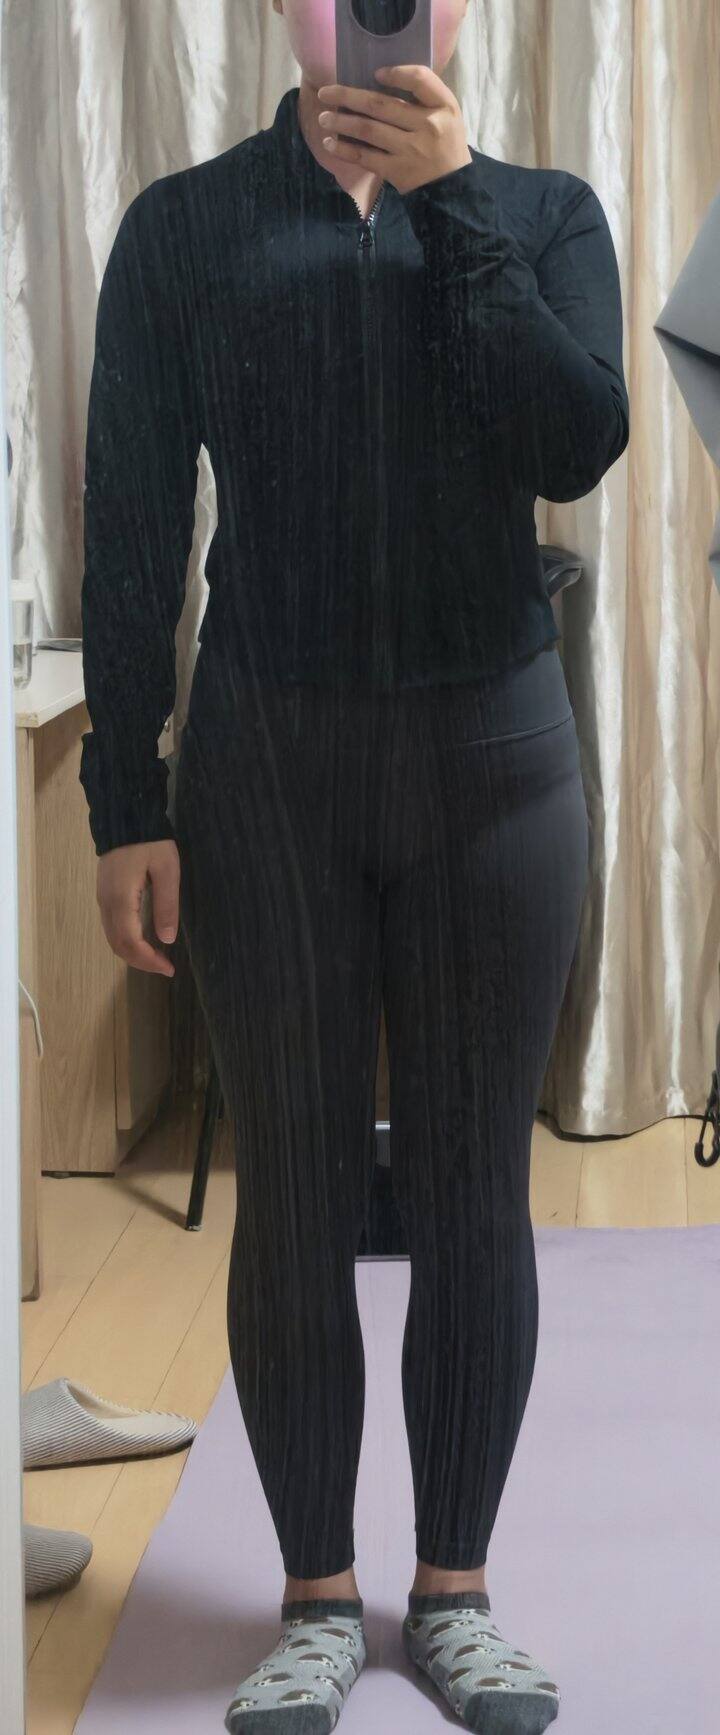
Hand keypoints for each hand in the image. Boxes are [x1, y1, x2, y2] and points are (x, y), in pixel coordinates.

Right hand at [96, 839, 179, 976]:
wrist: (125, 817)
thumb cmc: (150, 842)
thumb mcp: (167, 871)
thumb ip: (167, 905)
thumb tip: (167, 939)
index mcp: (121, 900)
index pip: (131, 942)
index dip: (149, 961)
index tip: (169, 969)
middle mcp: (106, 904)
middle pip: (118, 946)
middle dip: (141, 962)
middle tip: (166, 967)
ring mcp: (102, 900)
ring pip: (112, 939)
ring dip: (133, 953)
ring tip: (157, 958)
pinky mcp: (104, 895)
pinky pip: (111, 928)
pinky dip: (126, 941)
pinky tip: (144, 941)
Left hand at [316, 64, 471, 194]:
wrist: (452, 187)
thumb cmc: (445, 143)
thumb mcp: (447, 113)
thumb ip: (424, 94)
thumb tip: (381, 79)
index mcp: (443, 106)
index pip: (420, 79)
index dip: (396, 73)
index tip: (375, 73)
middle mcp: (427, 126)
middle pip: (381, 104)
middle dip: (348, 96)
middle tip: (325, 93)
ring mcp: (410, 150)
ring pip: (368, 130)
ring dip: (341, 122)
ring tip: (323, 118)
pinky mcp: (397, 171)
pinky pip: (365, 157)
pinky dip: (345, 149)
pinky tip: (330, 143)